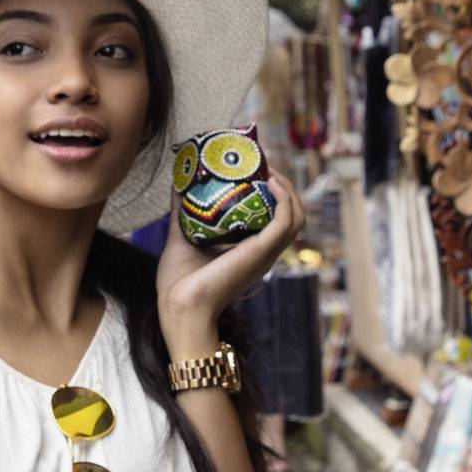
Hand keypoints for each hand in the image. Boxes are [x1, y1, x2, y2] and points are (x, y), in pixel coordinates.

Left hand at [155, 173, 303, 352]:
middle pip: (291, 214)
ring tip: (270, 170)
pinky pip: (286, 222)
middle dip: (284, 185)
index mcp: (250, 251)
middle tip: (263, 164)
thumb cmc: (179, 284)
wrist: (179, 307)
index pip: (275, 219)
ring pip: (295, 217)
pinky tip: (271, 182)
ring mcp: (265, 253)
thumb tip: (177, 182)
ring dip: (288, 189)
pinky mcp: (261, 253)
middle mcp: (263, 252)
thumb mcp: (182, 236)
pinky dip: (285, 200)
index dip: (274, 193)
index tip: (258, 169)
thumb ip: (182, 211)